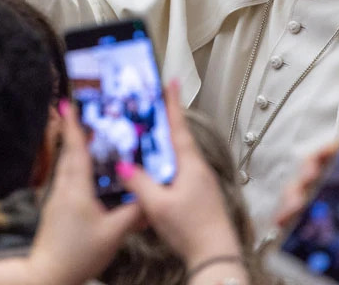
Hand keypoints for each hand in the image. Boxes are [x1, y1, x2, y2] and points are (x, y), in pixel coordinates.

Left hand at [0, 100, 141, 284]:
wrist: (48, 275)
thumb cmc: (77, 255)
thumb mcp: (113, 234)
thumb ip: (133, 214)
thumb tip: (150, 200)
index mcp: (76, 189)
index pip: (76, 150)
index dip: (74, 125)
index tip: (69, 104)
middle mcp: (64, 189)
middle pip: (70, 153)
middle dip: (76, 132)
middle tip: (84, 115)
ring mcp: (57, 199)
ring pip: (67, 167)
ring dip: (76, 151)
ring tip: (89, 140)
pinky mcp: (57, 210)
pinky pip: (68, 181)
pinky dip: (77, 170)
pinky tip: (88, 177)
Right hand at [121, 81, 243, 269]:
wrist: (215, 256)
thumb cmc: (193, 230)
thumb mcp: (157, 204)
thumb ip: (139, 182)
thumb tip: (123, 165)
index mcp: (190, 165)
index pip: (178, 126)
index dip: (172, 103)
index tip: (171, 82)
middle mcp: (197, 170)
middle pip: (177, 139)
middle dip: (163, 123)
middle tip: (150, 107)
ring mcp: (199, 183)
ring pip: (177, 157)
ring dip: (162, 146)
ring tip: (145, 140)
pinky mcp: (198, 196)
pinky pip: (178, 172)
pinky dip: (165, 166)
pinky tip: (154, 175)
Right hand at [276, 144, 338, 284]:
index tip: (338, 144)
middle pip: (321, 168)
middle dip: (312, 165)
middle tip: (313, 173)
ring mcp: (322, 212)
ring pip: (300, 190)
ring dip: (294, 192)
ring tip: (297, 203)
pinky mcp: (307, 229)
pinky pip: (291, 218)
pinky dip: (284, 216)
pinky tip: (285, 221)